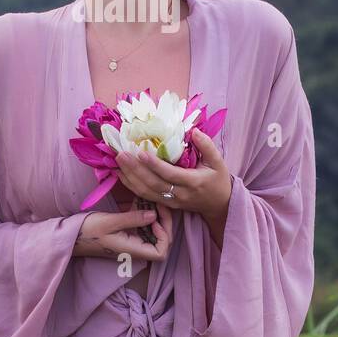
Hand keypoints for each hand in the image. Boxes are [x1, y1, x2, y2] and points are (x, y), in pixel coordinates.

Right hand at [74, 207, 171, 262]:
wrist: (72, 235)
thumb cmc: (88, 231)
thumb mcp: (110, 222)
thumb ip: (133, 219)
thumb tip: (154, 215)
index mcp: (132, 250)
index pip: (161, 252)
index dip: (164, 236)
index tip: (155, 219)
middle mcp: (135, 249)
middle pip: (160, 242)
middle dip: (163, 222)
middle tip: (159, 204)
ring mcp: (131, 242)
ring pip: (153, 233)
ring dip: (155, 217)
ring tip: (151, 200)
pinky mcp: (127, 235)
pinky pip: (142, 227)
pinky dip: (144, 215)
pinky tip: (141, 201)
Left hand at [114, 129, 231, 222]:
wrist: (218, 205)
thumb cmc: (218, 180)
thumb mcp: (218, 162)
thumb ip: (207, 146)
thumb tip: (194, 131)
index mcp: (193, 182)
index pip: (171, 174)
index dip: (155, 165)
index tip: (141, 152)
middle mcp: (180, 194)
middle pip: (153, 184)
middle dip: (136, 170)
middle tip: (121, 154)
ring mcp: (171, 202)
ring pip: (146, 192)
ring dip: (130, 178)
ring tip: (118, 162)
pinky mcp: (166, 205)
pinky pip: (146, 196)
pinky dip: (132, 186)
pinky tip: (122, 174)